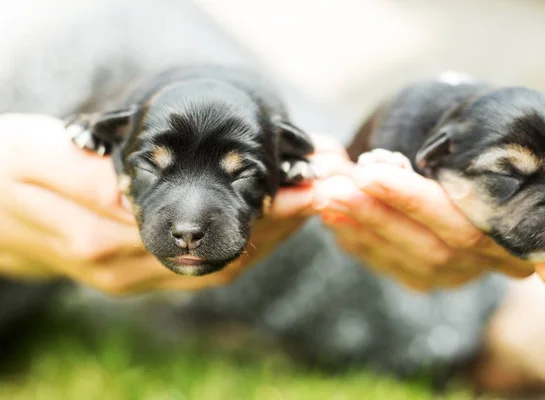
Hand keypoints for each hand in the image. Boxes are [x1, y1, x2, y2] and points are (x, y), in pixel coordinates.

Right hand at [0, 113, 349, 294]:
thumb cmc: (8, 175)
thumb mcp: (39, 161)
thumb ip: (92, 183)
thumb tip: (149, 201)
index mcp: (105, 236)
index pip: (205, 227)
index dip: (264, 209)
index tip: (308, 187)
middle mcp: (127, 269)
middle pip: (225, 252)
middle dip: (284, 220)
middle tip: (330, 189)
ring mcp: (136, 279)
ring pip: (222, 265)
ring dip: (273, 235)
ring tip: (314, 202)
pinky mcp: (140, 278)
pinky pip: (204, 270)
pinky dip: (245, 246)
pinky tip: (271, 224)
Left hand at [316, 149, 533, 290]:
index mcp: (518, 244)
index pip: (458, 224)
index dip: (411, 200)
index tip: (369, 170)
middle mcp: (484, 265)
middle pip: (422, 243)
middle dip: (373, 212)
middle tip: (331, 181)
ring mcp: (455, 271)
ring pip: (400, 255)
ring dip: (358, 224)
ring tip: (323, 192)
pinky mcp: (430, 271)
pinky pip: (389, 262)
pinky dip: (357, 239)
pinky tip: (331, 217)